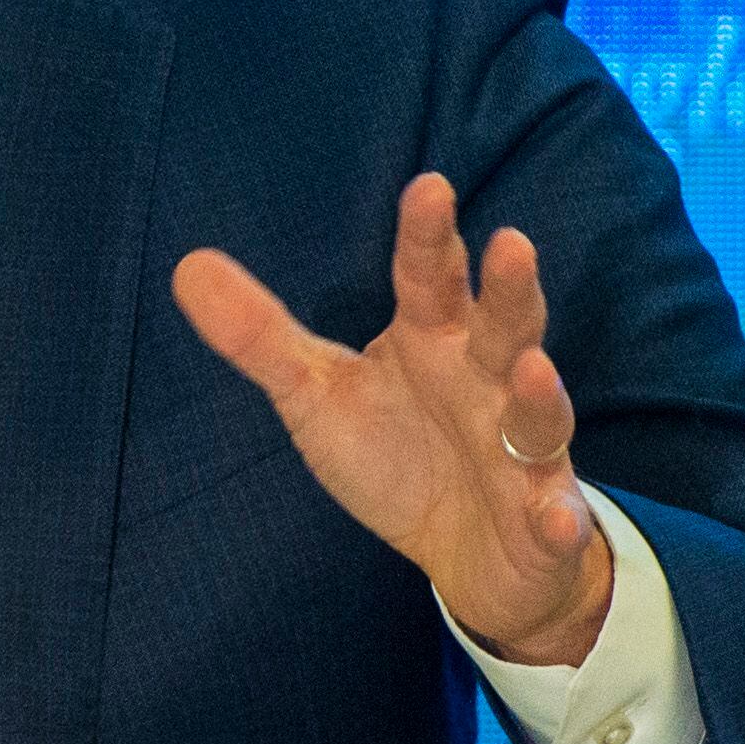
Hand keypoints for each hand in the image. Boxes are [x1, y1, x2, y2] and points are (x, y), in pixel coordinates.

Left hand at [172, 171, 611, 667]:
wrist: (473, 556)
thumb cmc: (398, 453)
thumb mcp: (317, 394)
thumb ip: (261, 335)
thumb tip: (187, 264)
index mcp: (434, 342)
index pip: (430, 279)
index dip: (428, 237)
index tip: (428, 187)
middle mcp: (488, 383)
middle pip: (506, 328)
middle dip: (510, 291)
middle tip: (511, 243)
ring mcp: (524, 452)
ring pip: (540, 416)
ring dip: (541, 394)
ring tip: (533, 367)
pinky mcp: (543, 521)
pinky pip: (554, 520)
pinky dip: (557, 519)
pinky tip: (555, 519)